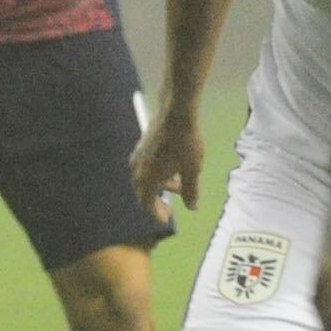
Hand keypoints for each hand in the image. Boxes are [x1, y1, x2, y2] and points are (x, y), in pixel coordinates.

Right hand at [131, 109, 201, 225]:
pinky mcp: (142, 144)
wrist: (177, 112)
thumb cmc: (186, 143)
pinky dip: (156, 172)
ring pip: (145, 178)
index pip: (147, 204)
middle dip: (157, 200)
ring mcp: (138, 155)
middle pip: (143, 192)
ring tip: (178, 183)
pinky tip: (171, 166)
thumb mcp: (193, 170)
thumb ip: (191, 191)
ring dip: (159, 185)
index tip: (166, 219)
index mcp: (148, 179)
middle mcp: (138, 169)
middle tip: (171, 205)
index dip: (157, 213)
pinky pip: (146, 166)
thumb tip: (192, 207)